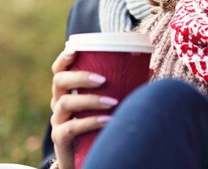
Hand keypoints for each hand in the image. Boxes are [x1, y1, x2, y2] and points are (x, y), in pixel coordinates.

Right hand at [50, 50, 116, 168]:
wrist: (88, 157)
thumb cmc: (99, 124)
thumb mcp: (108, 104)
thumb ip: (124, 87)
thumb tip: (150, 70)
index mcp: (68, 91)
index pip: (59, 70)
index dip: (64, 59)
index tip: (75, 50)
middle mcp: (58, 102)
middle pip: (59, 81)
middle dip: (80, 77)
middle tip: (103, 79)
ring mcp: (57, 120)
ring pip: (65, 104)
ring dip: (90, 100)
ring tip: (112, 102)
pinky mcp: (59, 139)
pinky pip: (70, 128)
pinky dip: (90, 122)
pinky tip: (107, 121)